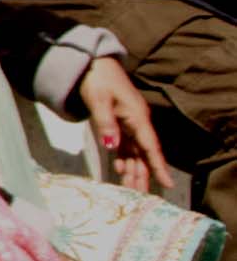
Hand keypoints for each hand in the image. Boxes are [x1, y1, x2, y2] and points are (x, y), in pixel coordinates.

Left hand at [78, 58, 175, 195]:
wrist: (91, 63)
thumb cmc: (96, 79)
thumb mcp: (99, 100)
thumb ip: (106, 124)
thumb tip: (113, 147)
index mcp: (137, 117)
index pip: (150, 147)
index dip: (158, 166)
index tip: (168, 184)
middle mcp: (137, 122)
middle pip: (143, 153)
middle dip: (144, 175)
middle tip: (142, 197)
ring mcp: (128, 123)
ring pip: (134, 152)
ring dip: (133, 170)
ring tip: (132, 190)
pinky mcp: (119, 122)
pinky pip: (125, 145)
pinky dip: (123, 159)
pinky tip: (121, 171)